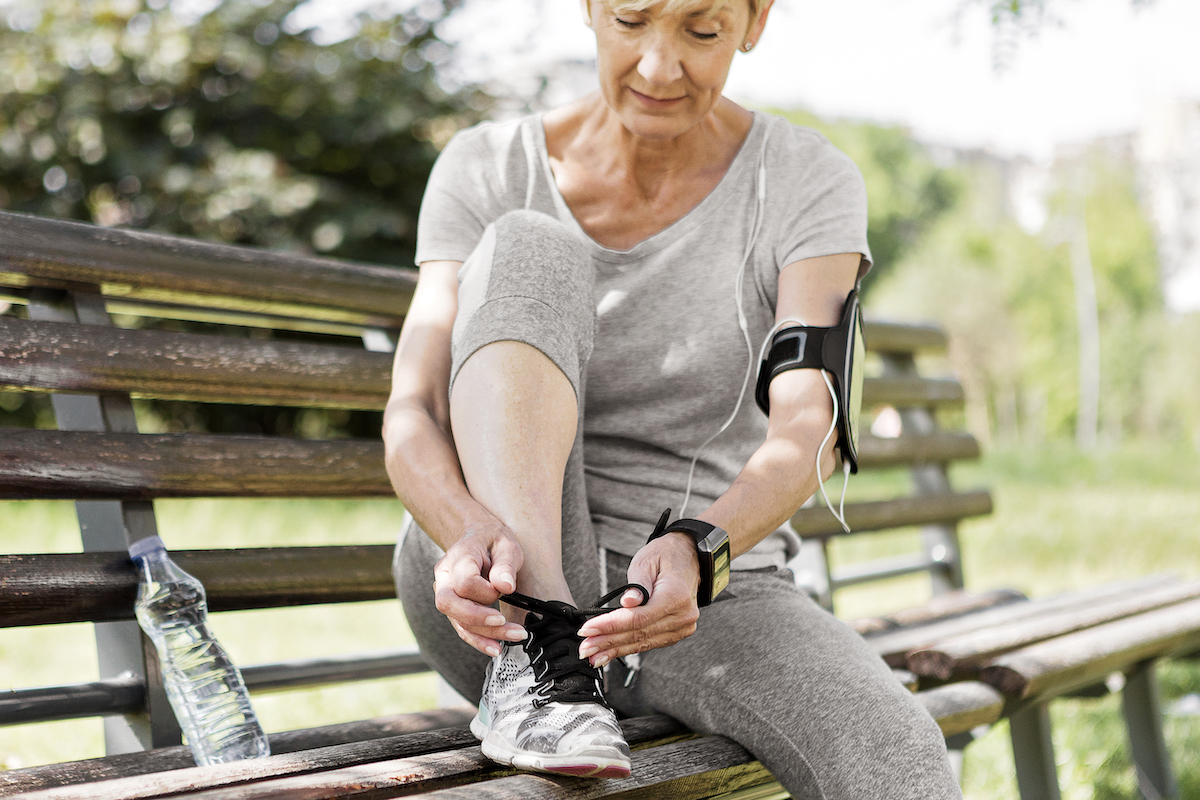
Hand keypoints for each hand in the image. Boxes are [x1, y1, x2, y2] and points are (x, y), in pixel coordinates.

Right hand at [433, 514, 527, 656]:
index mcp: (458, 556)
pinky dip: (479, 640)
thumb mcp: (506, 545)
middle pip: (448, 604)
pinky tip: (496, 648)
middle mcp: (444, 576)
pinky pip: (461, 628)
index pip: (464, 581)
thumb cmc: (493, 541)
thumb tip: (505, 587)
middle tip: (504, 622)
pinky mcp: (453, 608)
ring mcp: (445, 592)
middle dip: (477, 619)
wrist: (478, 539)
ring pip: (456, 620)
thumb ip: (506, 565)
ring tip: (515, 636)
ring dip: (485, 634)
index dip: (486, 591)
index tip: (505, 588)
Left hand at [577, 532, 700, 666]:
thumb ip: (637, 583)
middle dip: (608, 642)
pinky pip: (649, 643)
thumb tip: (627, 603)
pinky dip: (628, 648)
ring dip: (615, 650)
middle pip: (639, 634)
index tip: (588, 629)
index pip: (639, 618)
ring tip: (593, 656)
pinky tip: (611, 652)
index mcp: (676, 596)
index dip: (611, 626)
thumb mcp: (647, 561)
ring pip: (643, 644)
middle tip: (584, 648)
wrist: (687, 556)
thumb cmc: (665, 555)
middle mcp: (682, 616)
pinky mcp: (676, 632)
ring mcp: (682, 627)